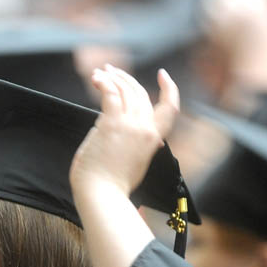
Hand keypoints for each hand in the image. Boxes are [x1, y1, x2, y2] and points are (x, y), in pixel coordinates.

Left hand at [70, 65, 178, 195]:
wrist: (102, 195)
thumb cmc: (113, 185)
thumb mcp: (137, 164)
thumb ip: (142, 148)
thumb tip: (153, 141)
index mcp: (154, 140)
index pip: (170, 109)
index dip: (169, 89)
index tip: (163, 75)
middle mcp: (146, 130)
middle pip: (141, 94)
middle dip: (127, 79)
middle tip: (111, 71)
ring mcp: (130, 126)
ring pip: (126, 90)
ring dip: (113, 77)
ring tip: (100, 73)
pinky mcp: (111, 124)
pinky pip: (111, 94)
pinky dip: (104, 82)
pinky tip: (97, 78)